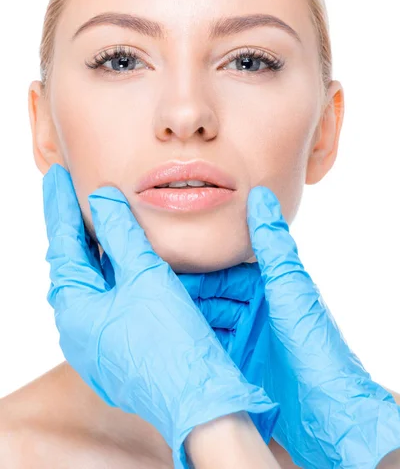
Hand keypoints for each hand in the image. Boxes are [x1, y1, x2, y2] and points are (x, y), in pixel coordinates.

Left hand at [42, 164, 280, 468]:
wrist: (200, 402)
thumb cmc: (171, 343)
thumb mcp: (146, 278)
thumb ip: (121, 235)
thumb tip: (103, 198)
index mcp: (75, 308)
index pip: (62, 244)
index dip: (60, 205)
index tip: (55, 174)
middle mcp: (79, 325)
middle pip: (74, 262)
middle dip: (76, 224)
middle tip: (74, 189)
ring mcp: (99, 338)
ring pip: (94, 280)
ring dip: (99, 247)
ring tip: (101, 215)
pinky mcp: (121, 344)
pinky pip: (113, 297)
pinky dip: (118, 270)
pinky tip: (129, 255)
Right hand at [182, 186, 399, 467]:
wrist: (331, 411)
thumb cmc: (314, 345)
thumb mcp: (289, 288)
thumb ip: (273, 243)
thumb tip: (261, 194)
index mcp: (272, 287)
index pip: (226, 271)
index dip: (198, 270)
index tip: (167, 267)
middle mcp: (259, 310)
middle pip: (213, 297)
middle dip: (187, 297)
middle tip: (153, 296)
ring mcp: (250, 339)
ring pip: (208, 322)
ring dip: (187, 321)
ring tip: (158, 320)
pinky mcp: (242, 366)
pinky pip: (211, 348)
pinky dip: (194, 345)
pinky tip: (174, 343)